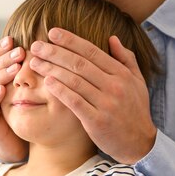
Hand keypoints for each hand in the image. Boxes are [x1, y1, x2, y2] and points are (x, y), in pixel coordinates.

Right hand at [0, 36, 28, 161]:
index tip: (13, 38)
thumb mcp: (27, 88)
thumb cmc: (24, 111)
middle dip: (5, 58)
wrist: (16, 141)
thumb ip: (31, 71)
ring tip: (15, 68)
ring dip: (1, 74)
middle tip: (20, 51)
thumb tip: (46, 48)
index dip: (2, 48)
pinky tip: (2, 90)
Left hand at [30, 28, 157, 163]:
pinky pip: (75, 102)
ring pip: (74, 81)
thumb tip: (112, 38)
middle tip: (36, 45)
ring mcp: (106, 104)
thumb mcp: (137, 81)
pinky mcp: (97, 121)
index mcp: (122, 74)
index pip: (92, 51)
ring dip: (52, 70)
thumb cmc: (135, 110)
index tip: (53, 33)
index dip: (71, 40)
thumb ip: (126, 58)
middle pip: (79, 63)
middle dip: (55, 52)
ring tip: (35, 63)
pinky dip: (60, 91)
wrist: (139, 142)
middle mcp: (114, 86)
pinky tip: (47, 82)